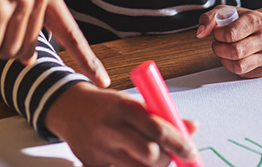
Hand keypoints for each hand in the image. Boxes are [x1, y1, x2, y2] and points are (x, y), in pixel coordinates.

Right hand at [44, 82, 200, 166]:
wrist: (69, 109)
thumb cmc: (106, 105)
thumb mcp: (133, 102)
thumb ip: (162, 115)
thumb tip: (192, 127)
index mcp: (122, 107)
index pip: (158, 129)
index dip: (179, 143)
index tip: (191, 151)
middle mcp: (110, 129)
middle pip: (150, 154)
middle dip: (167, 158)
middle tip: (173, 155)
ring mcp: (100, 150)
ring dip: (153, 166)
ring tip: (154, 157)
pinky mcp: (93, 165)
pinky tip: (134, 160)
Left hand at [196, 5, 261, 77]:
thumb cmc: (242, 21)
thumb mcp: (225, 12)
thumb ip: (209, 18)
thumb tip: (201, 33)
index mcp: (256, 20)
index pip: (231, 33)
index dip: (217, 35)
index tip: (217, 32)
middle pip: (235, 52)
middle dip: (219, 49)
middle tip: (217, 43)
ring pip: (239, 66)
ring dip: (224, 59)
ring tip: (224, 50)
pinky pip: (243, 73)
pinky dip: (232, 67)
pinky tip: (233, 58)